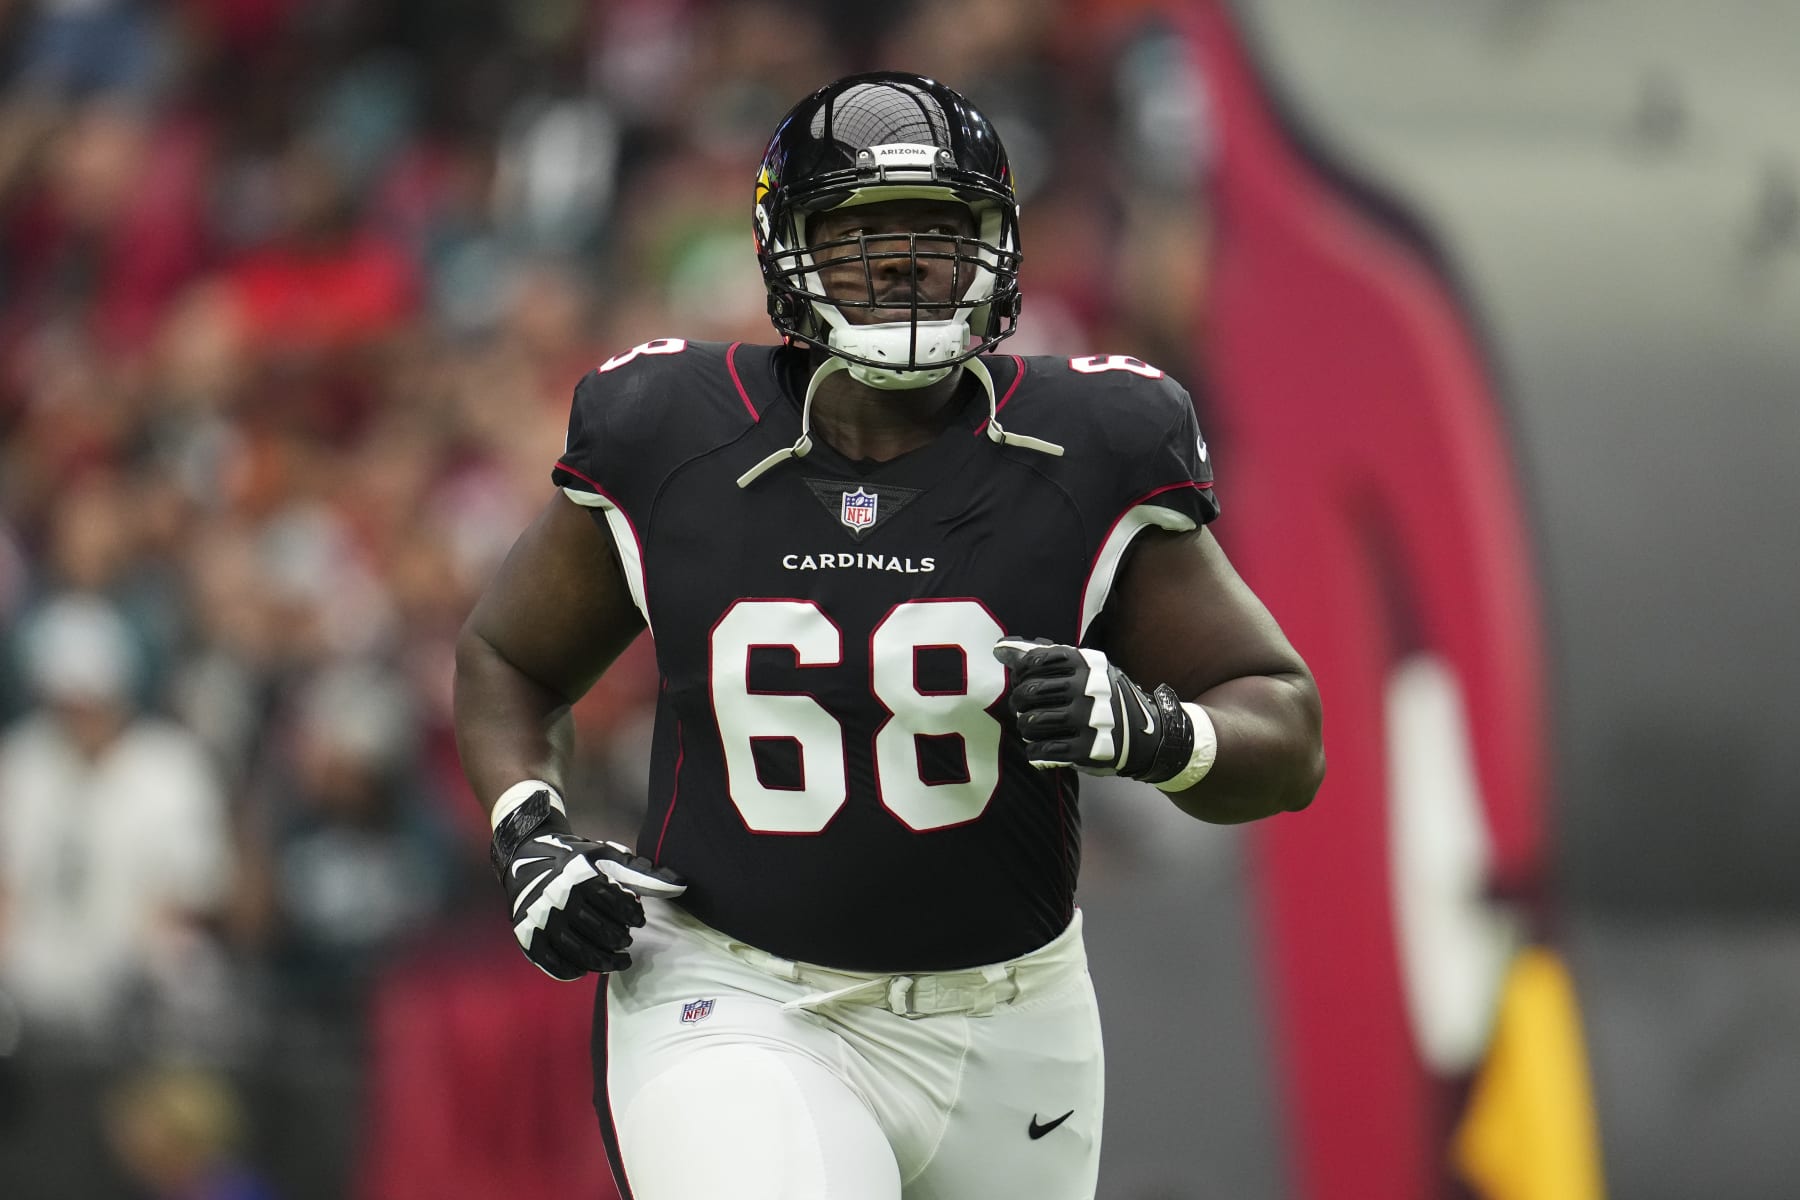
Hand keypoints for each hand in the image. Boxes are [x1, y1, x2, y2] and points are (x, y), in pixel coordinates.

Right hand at [493, 791, 686, 979]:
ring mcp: (540, 919)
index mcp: (580, 876)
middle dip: (619, 941)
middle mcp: (558, 898)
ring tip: (616, 962)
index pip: (614, 904)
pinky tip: (584, 970)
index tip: (638, 920)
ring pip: (576, 951)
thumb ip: (642, 873)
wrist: (527, 857)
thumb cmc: (577, 859)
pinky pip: (551, 962)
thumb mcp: (608, 856)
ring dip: (601, 962)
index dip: (631, 915)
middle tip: (627, 943)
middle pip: (597, 932)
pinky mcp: (527, 935)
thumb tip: (679, 886)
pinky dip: (570, 971)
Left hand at [992, 637, 1193, 782]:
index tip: (1026, 684)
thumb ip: (1043, 658)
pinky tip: (1040, 748)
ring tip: (1032, 728)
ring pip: (1032, 722)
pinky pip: (1043, 750)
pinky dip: (1034, 751)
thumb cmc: (1104, 698)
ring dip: (1026, 727)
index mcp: (1084, 664)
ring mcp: (1087, 719)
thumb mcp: (1084, 671)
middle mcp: (1086, 688)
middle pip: (1029, 693)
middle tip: (1023, 709)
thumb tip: (999, 648)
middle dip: (1019, 703)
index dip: (1021, 676)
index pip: (1034, 663)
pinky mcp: (1087, 749)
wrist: (1148, 735)